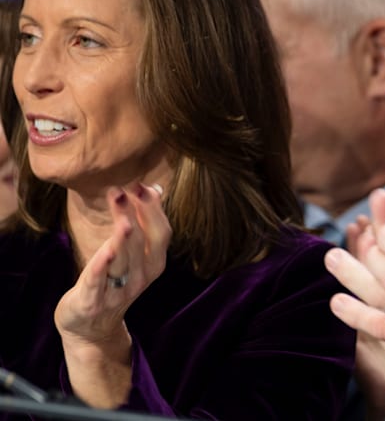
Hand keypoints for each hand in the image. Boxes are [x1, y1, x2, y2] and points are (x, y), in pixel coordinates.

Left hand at [54, 183, 169, 407]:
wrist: (91, 330)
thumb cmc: (111, 284)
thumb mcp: (132, 257)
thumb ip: (144, 224)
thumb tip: (155, 188)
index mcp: (153, 265)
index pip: (161, 232)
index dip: (154, 209)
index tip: (142, 185)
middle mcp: (140, 278)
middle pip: (144, 241)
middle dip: (137, 212)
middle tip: (126, 188)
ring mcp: (117, 292)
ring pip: (124, 258)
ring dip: (123, 230)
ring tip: (120, 203)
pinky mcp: (92, 302)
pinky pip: (98, 280)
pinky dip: (103, 264)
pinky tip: (107, 247)